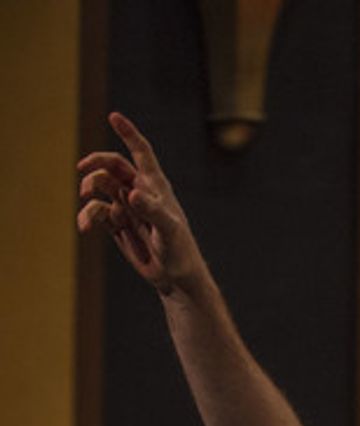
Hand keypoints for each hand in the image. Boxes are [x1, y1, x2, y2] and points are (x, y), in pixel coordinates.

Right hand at [77, 112, 200, 293]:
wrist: (176, 279)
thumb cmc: (180, 252)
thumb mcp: (169, 230)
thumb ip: (152, 210)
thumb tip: (131, 194)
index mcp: (155, 186)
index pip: (141, 152)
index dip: (128, 133)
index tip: (113, 116)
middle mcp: (139, 192)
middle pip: (112, 165)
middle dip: (96, 163)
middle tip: (83, 169)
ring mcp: (127, 208)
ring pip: (101, 187)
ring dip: (90, 188)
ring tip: (86, 198)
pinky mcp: (117, 226)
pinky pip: (97, 212)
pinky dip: (87, 216)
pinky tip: (84, 227)